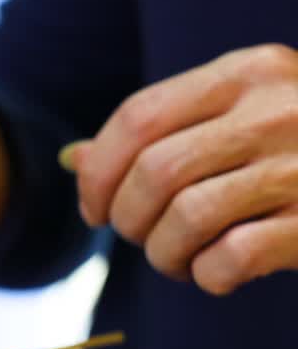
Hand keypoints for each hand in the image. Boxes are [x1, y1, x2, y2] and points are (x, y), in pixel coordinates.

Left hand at [73, 44, 297, 294]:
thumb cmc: (289, 150)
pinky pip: (232, 258)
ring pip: (187, 217)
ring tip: (176, 259)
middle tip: (140, 238)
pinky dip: (207, 275)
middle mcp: (278, 110)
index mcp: (247, 73)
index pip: (138, 117)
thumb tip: (72, 159)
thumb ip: (158, 133)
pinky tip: (216, 272)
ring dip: (164, 254)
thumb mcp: (234, 116)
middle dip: (127, 219)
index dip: (97, 174)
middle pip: (155, 172)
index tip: (94, 211)